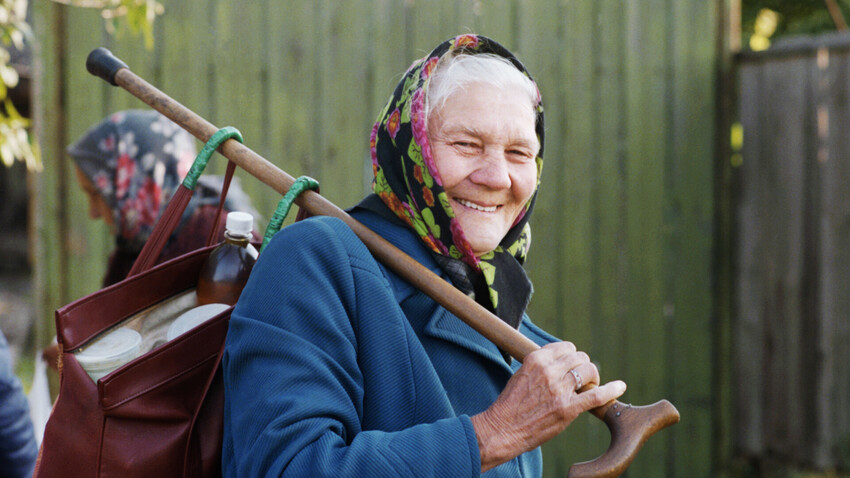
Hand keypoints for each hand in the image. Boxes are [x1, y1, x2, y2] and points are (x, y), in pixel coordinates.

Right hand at [470, 341, 626, 471]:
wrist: (503, 428)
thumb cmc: (510, 404)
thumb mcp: (521, 374)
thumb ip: (541, 366)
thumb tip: (560, 363)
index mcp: (536, 359)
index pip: (565, 347)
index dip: (572, 357)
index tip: (572, 366)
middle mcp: (549, 370)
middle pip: (579, 357)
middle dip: (583, 366)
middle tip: (581, 379)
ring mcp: (559, 389)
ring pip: (589, 371)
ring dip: (592, 377)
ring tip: (590, 386)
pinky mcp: (568, 408)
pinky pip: (597, 395)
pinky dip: (611, 390)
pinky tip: (620, 387)